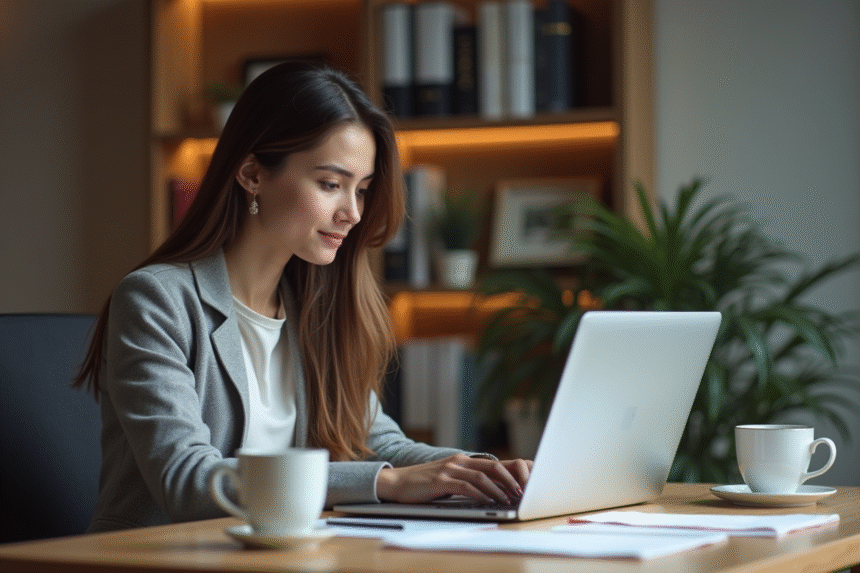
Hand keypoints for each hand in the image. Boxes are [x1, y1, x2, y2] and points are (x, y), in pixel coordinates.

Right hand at [376, 454, 532, 503]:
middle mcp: (458, 461)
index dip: (509, 474)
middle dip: (510, 480)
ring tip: (508, 499)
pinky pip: (466, 486)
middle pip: (492, 467)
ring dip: (498, 489)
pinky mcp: (441, 480)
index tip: (523, 485)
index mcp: (462, 460)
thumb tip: (488, 491)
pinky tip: (487, 502)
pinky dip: (480, 494)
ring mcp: (449, 469)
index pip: (492, 464)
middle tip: (521, 493)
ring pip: (481, 476)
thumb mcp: (448, 478)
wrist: (397, 482)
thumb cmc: (423, 484)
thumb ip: (465, 480)